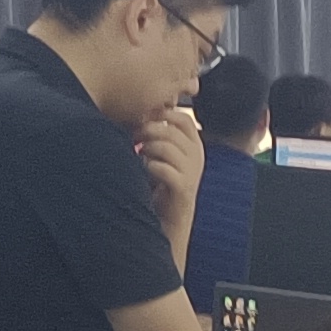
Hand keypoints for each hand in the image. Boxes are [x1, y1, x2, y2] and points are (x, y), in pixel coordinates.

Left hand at [137, 110, 202, 231]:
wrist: (171, 216)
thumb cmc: (162, 180)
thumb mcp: (164, 154)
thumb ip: (159, 136)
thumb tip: (139, 114)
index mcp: (194, 145)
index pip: (183, 119)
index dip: (162, 114)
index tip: (144, 117)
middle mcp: (197, 156)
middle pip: (172, 131)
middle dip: (149, 130)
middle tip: (134, 136)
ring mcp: (192, 172)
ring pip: (166, 147)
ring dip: (147, 147)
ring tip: (138, 152)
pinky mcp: (183, 187)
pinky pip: (163, 168)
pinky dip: (149, 166)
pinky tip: (144, 169)